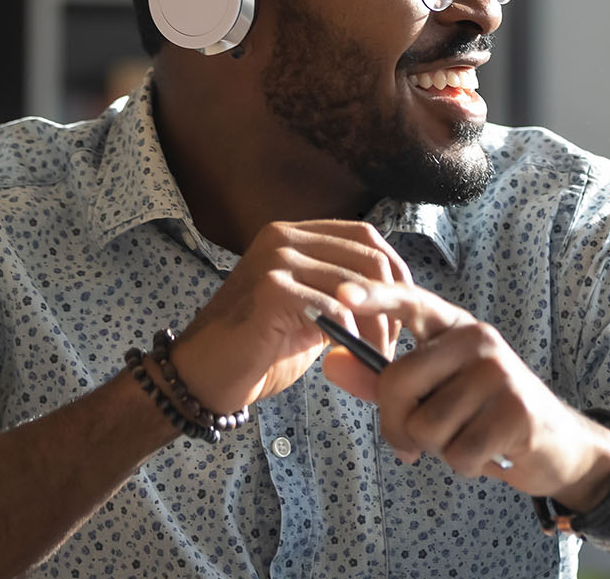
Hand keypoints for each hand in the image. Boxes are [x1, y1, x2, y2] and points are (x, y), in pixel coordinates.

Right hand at [169, 221, 411, 412]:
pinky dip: (350, 334)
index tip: (405, 310)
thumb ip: (341, 293)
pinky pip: (333, 306)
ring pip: (355, 284)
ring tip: (372, 357)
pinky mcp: (271, 289)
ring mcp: (275, 259)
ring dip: (375, 326)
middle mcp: (283, 236)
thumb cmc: (258, 349)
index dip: (395, 271)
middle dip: (391, 302)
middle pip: (368, 256)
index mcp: (293, 234)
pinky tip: (346, 355)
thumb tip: (392, 295)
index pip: (364, 236)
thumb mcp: (309, 310)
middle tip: (389, 344)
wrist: (204, 376)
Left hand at [327, 281, 609, 506]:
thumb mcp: (434, 394)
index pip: (411, 302)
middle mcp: (477, 340)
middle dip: (398, 426)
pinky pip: (458, 452)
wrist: (557, 445)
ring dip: (438, 450)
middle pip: (398, 383)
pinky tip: (489, 453)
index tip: (342, 294)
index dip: (375, 297)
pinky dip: (465, 465)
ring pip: (425, 426)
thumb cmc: (485, 416)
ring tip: (467, 439)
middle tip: (418, 441)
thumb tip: (331, 364)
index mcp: (454, 328)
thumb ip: (381, 381)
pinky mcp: (517, 410)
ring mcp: (500, 372)